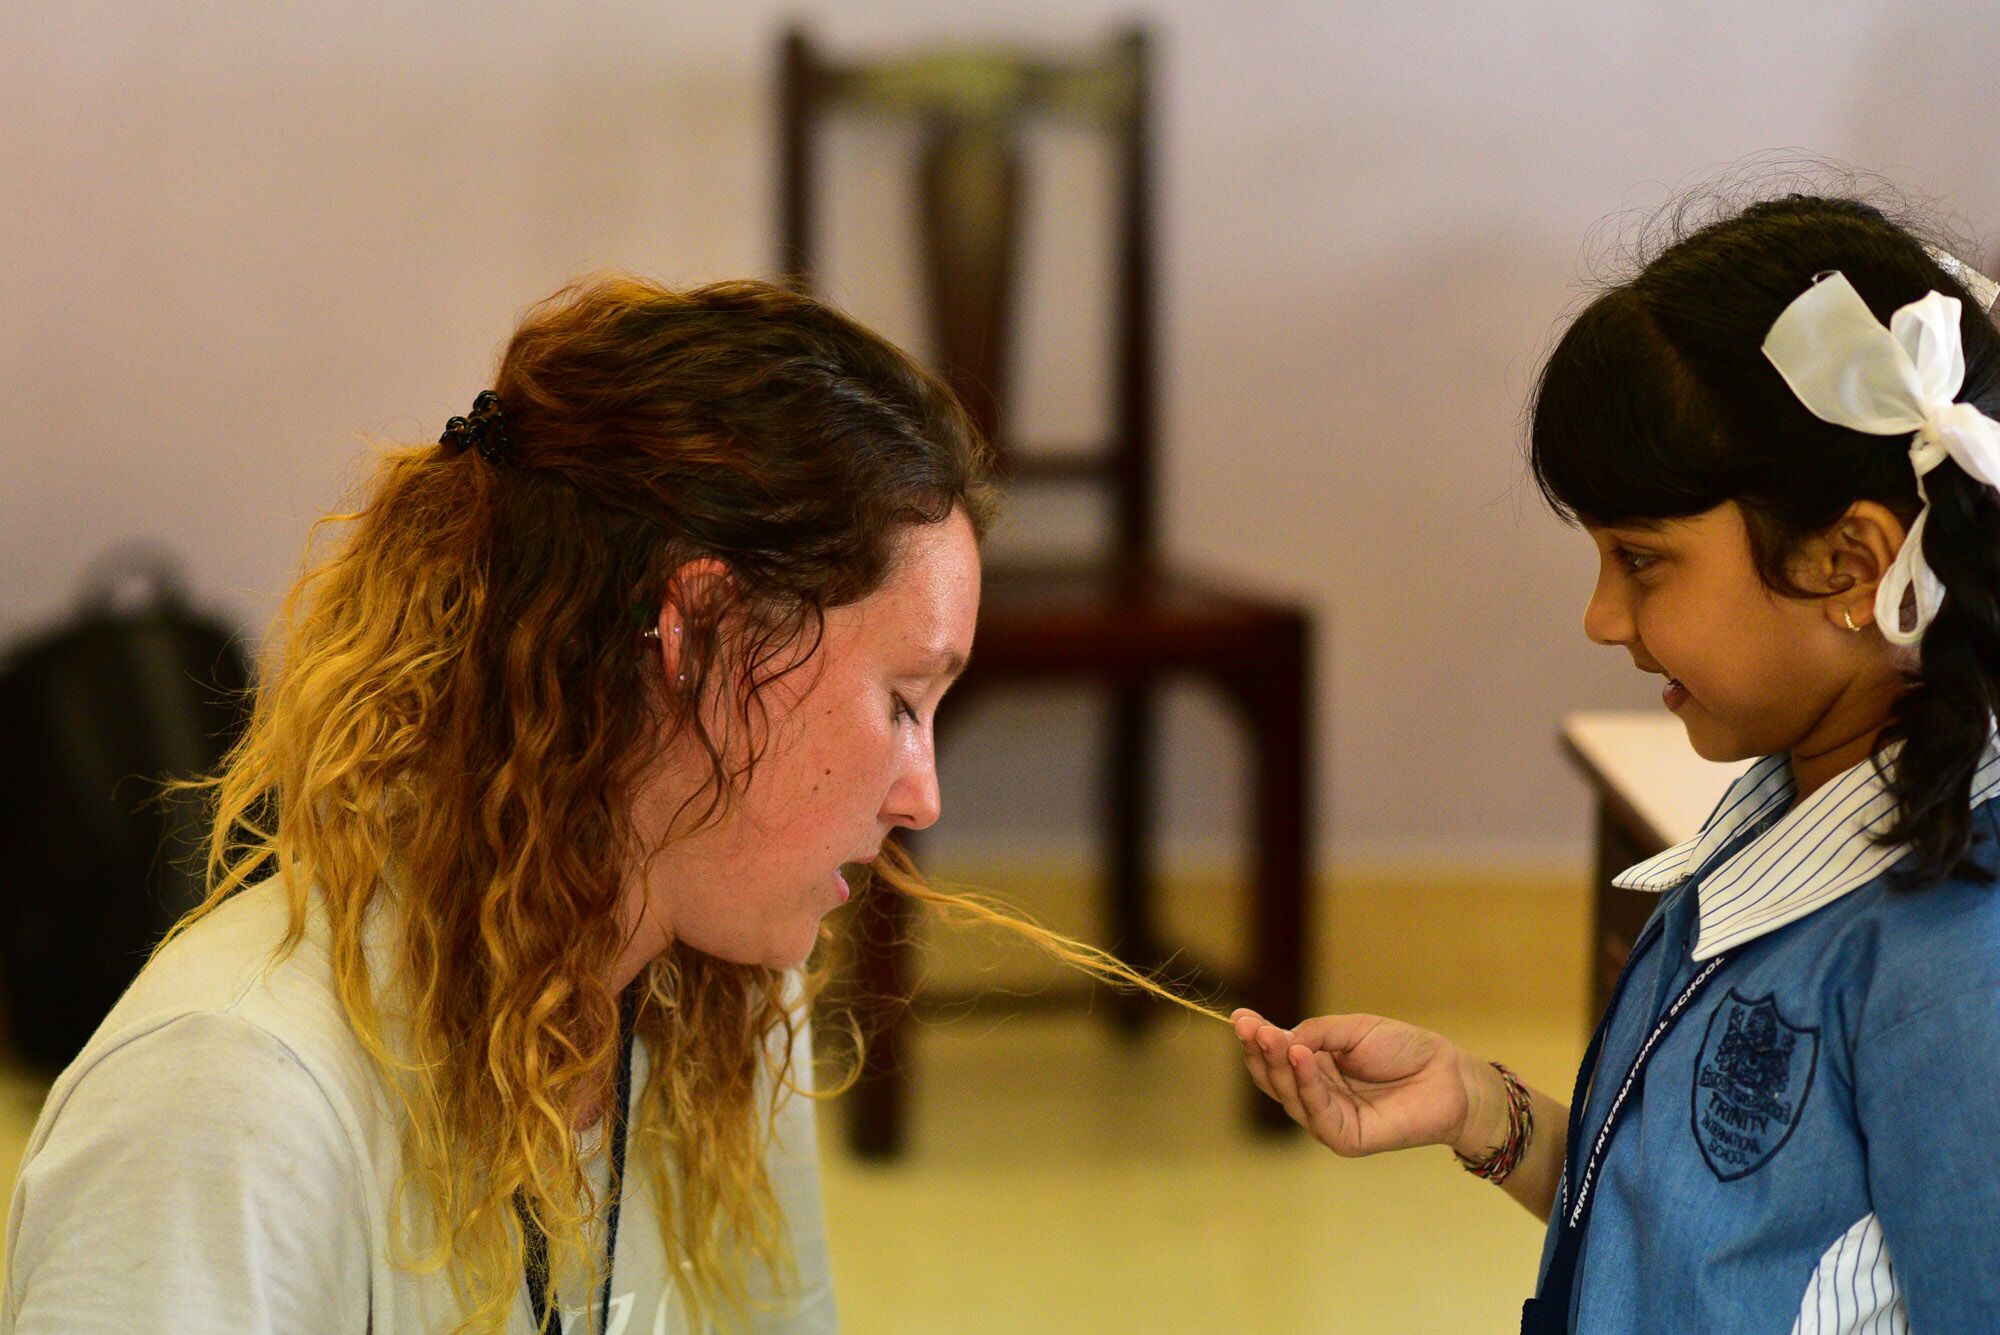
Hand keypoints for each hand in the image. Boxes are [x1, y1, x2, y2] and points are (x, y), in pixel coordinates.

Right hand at [1231, 1007, 1497, 1158]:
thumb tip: (1272, 1034)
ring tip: (1270, 1037)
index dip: (1257, 1040)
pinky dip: (1306, 1084)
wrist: (1448, 1075)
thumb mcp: (1352, 1030)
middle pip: (1274, 1079)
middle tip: (1249, 1026)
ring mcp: (1329, 1120)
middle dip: (1260, 1052)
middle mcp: (1317, 1096)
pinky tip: (1301, 1057)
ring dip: (1278, 1065)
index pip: (1276, 1058)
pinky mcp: (1346, 1139)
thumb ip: (1315, 1034)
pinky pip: (1318, 1113)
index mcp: (1316, 1069)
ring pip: (1290, 1097)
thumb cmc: (1404, 1049)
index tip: (1240, 1017)